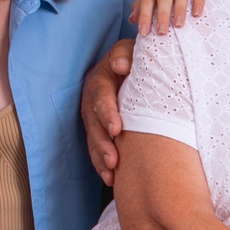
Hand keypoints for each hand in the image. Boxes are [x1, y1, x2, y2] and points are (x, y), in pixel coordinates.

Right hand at [82, 40, 133, 184]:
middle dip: (102, 143)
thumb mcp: (131, 50)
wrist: (132, 68)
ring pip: (93, 139)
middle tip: (113, 159)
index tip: (116, 129)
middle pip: (93, 123)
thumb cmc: (136, 59)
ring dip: (100, 158)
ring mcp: (93, 117)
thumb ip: (126, 54)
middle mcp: (92, 100)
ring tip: (111, 173)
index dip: (107, 113)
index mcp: (100, 80)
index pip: (100, 97)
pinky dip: (101, 164)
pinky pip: (96, 148)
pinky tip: (110, 179)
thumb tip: (121, 65)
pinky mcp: (98, 130)